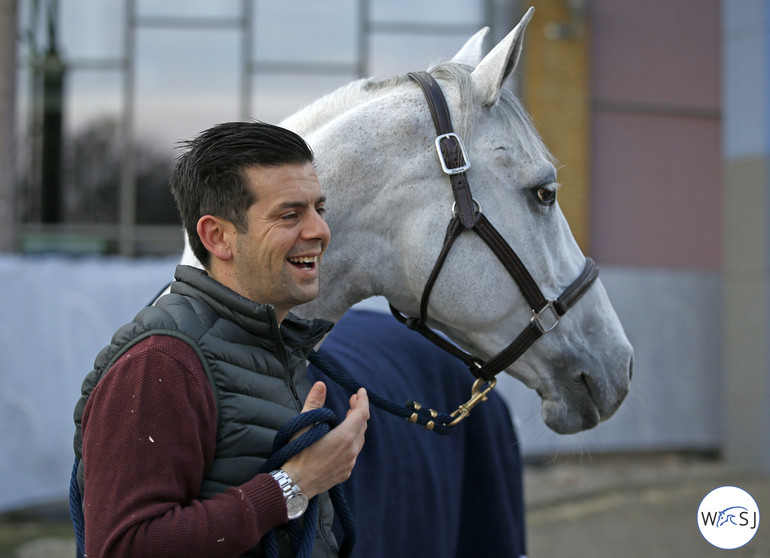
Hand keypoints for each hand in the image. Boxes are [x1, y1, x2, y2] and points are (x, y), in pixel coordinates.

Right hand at [281, 382, 368, 499]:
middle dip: (359, 411)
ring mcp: (349, 463)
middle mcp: (351, 451)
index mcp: (344, 437)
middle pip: (362, 426)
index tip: (360, 391)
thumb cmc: (297, 453)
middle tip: (352, 400)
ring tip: (348, 416)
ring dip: (356, 426)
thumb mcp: (304, 425)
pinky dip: (351, 441)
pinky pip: (353, 453)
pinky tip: (341, 439)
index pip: (362, 414)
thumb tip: (321, 384)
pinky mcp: (345, 472)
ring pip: (359, 440)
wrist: (294, 484)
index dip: (363, 400)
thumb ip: (314, 403)